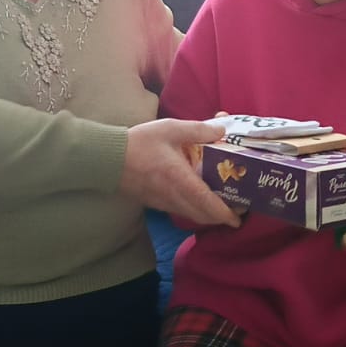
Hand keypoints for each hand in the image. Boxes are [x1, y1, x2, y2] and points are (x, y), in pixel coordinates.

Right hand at [122, 119, 239, 227]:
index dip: (225, 213)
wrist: (107, 158)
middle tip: (236, 209)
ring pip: (191, 216)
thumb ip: (198, 130)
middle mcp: (173, 196)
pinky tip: (198, 199)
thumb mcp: (170, 128)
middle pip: (203, 216)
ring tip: (221, 205)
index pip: (207, 203)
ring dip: (208, 215)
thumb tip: (222, 131)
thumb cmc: (140, 142)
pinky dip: (194, 210)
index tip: (238, 218)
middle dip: (221, 217)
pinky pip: (180, 211)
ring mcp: (163, 202)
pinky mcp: (155, 203)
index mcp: (180, 178)